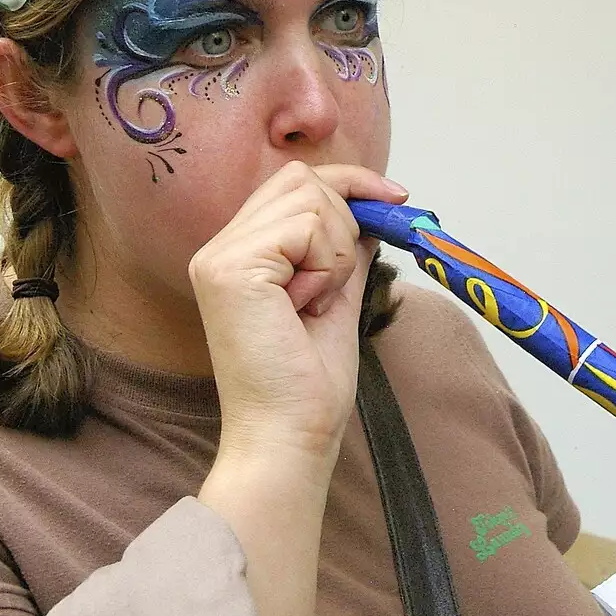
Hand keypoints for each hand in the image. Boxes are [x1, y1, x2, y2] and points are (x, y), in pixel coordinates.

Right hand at [189, 161, 406, 458]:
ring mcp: (220, 255)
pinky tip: (306, 307)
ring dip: (336, 252)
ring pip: (310, 199)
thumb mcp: (336, 296)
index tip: (395, 198)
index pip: (295, 182)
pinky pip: (307, 228)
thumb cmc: (308, 384)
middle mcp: (219, 248)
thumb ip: (344, 248)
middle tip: (335, 285)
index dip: (350, 182)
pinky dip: (326, 267)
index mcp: (239, 254)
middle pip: (302, 179)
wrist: (289, 436)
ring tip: (313, 303)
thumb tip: (372, 207)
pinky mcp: (231, 268)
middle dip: (344, 221)